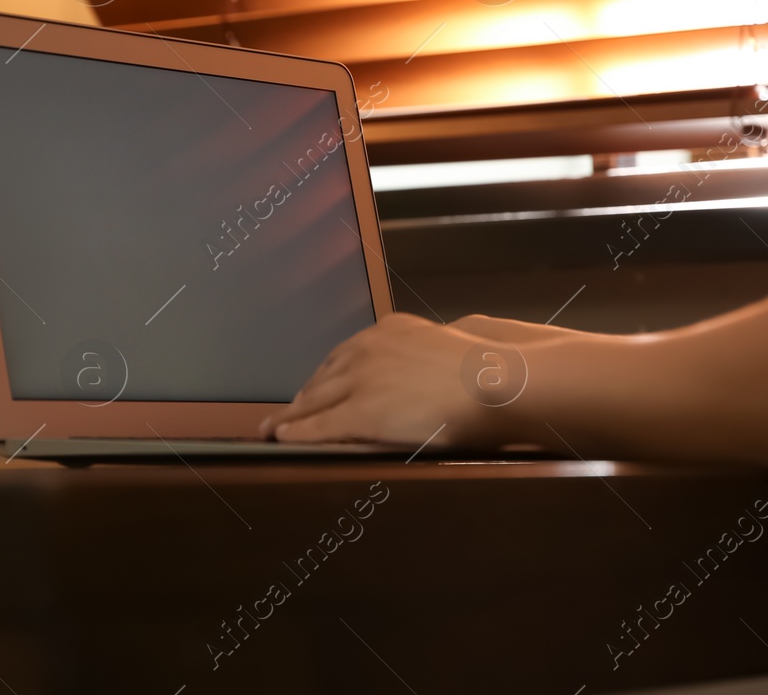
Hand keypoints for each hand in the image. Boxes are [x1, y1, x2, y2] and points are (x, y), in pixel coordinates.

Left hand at [259, 312, 543, 446]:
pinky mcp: (361, 412)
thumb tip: (414, 371)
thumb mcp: (443, 346)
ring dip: (289, 415)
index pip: (344, 354)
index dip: (325, 377)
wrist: (494, 381)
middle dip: (302, 397)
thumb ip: (419, 355)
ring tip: (273, 428)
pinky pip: (318, 426)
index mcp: (388, 330)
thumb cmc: (484, 370)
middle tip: (284, 413)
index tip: (312, 390)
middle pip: (322, 376)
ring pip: (313, 400)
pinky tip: (280, 438)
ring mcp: (361, 380)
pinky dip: (295, 432)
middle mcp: (367, 348)